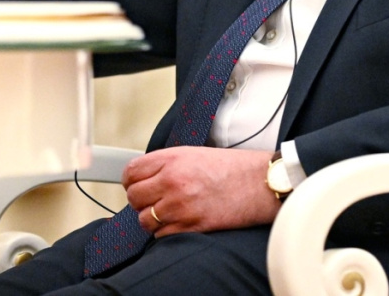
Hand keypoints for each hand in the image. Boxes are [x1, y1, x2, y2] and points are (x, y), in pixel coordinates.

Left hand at [121, 147, 279, 236]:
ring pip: (144, 219)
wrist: (258, 183)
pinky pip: (161, 235)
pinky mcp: (191, 226)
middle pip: (134, 197)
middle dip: (139, 201)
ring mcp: (181, 206)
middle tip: (152, 200)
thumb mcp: (192, 153)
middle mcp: (172, 181)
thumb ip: (165, 163)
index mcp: (171, 159)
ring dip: (151, 218)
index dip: (130, 181)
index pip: (131, 172)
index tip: (135, 185)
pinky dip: (165, 231)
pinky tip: (178, 222)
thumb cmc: (229, 168)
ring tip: (165, 213)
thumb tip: (142, 177)